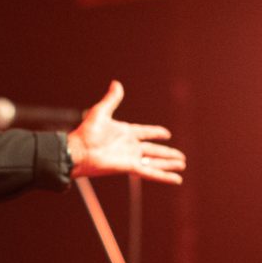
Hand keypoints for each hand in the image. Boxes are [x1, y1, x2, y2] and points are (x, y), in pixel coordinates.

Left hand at [65, 81, 186, 184]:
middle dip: (168, 153)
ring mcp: (132, 158)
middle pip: (154, 150)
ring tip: (182, 164)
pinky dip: (164, 176)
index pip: (145, 133)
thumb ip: (111, 99)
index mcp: (125, 132)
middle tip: (181, 157)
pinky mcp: (131, 168)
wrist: (79, 151)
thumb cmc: (86, 132)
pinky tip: (176, 179)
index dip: (156, 133)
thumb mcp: (100, 111)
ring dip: (169, 163)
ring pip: (156, 161)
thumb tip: (116, 83)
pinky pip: (152, 172)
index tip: (166, 134)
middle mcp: (130, 146)